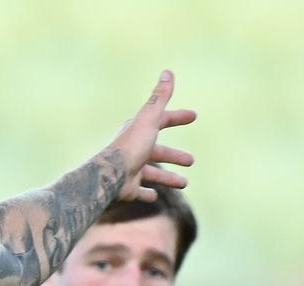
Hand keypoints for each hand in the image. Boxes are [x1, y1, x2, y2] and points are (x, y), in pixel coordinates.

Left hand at [108, 70, 196, 200]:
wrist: (110, 176)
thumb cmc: (131, 146)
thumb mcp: (149, 120)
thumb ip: (160, 98)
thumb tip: (168, 72)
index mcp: (139, 131)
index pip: (161, 120)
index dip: (177, 117)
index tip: (194, 116)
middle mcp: (133, 150)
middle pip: (158, 152)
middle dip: (175, 155)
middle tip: (192, 160)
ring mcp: (130, 170)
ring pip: (152, 174)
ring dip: (167, 177)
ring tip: (184, 183)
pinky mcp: (128, 188)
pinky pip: (139, 191)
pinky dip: (147, 193)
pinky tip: (154, 196)